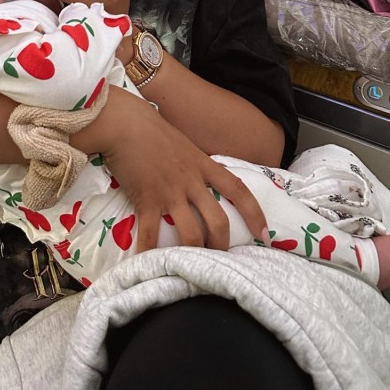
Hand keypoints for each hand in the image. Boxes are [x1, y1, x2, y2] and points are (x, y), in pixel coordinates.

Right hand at [79, 88, 267, 252]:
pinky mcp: (146, 200)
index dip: (255, 214)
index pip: (237, 190)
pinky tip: (148, 265)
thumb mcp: (183, 144)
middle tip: (220, 260)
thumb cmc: (150, 129)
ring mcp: (169, 192)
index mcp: (203, 165)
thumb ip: (194, 163)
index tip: (264, 234)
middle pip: (218, 221)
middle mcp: (191, 181)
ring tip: (190, 267)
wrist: (124, 123)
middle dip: (222, 246)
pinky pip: (150, 234)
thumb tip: (199, 179)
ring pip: (191, 233)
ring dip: (193, 255)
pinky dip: (149, 253)